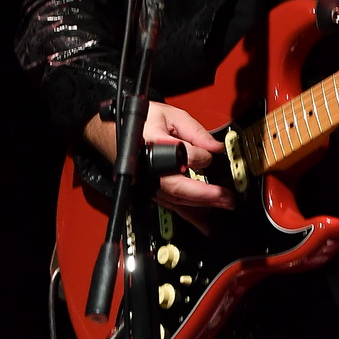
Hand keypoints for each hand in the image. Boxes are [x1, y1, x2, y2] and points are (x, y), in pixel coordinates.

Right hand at [83, 100, 234, 223]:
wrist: (110, 130)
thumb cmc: (139, 121)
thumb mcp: (170, 114)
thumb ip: (194, 130)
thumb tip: (215, 147)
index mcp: (152, 144)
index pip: (184, 155)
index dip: (202, 155)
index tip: (212, 152)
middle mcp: (148, 169)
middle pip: (179, 188)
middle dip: (206, 195)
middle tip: (228, 198)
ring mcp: (147, 182)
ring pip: (176, 200)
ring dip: (201, 206)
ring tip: (224, 206)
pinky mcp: (149, 190)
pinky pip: (170, 205)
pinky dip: (188, 214)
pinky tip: (204, 223)